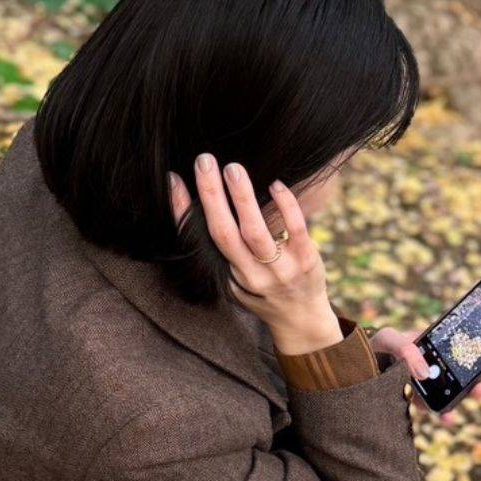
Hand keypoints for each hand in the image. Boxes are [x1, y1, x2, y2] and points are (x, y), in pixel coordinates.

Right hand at [168, 155, 341, 354]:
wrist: (302, 319)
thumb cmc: (264, 291)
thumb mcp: (236, 278)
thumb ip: (225, 248)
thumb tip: (204, 200)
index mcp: (227, 275)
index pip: (199, 240)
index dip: (183, 210)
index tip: (173, 178)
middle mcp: (250, 275)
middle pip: (224, 233)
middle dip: (211, 196)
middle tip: (204, 161)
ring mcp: (280, 270)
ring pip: (255, 232)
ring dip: (243, 198)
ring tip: (233, 168)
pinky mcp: (306, 261)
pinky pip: (295, 229)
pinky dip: (285, 205)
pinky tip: (276, 184)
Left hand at [369, 328, 480, 425]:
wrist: (349, 371)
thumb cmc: (370, 349)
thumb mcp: (387, 339)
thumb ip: (404, 348)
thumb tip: (424, 372)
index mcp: (430, 343)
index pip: (463, 344)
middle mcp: (432, 363)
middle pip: (465, 367)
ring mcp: (426, 383)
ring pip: (455, 388)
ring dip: (469, 393)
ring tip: (476, 395)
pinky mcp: (417, 400)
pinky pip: (437, 408)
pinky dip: (447, 413)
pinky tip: (450, 418)